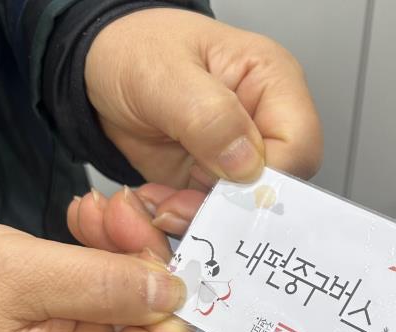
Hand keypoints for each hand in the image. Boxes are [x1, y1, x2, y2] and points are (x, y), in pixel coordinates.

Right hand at [0, 217, 188, 331]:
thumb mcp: (22, 275)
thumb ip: (103, 284)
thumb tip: (176, 292)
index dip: (173, 308)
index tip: (155, 251)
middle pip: (151, 321)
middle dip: (143, 258)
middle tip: (122, 207)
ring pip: (132, 297)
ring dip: (123, 245)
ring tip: (98, 206)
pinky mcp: (71, 318)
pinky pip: (105, 286)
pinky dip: (103, 250)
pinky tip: (87, 219)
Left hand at [85, 7, 322, 193]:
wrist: (97, 71)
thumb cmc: (134, 51)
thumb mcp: (162, 72)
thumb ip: (208, 114)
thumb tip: (246, 162)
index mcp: (271, 81)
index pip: (298, 144)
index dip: (266, 176)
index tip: (220, 184)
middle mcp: (263, 122)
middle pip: (276, 186)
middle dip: (228, 204)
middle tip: (180, 203)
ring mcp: (238, 157)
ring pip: (243, 209)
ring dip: (200, 215)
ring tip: (162, 201)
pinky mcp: (213, 182)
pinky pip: (211, 215)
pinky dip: (183, 217)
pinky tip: (158, 201)